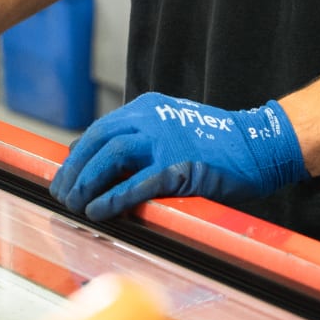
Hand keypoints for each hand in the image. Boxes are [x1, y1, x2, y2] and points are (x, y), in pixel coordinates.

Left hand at [50, 93, 306, 220]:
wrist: (258, 144)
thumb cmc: (216, 142)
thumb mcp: (173, 125)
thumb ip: (142, 138)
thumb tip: (107, 163)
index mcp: (147, 108)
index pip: (100, 130)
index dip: (79, 155)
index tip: (67, 175)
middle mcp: (151, 119)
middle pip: (98, 142)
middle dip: (74, 170)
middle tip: (61, 194)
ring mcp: (165, 142)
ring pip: (111, 158)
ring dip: (86, 183)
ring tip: (74, 204)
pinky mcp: (179, 167)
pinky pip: (137, 183)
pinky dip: (113, 198)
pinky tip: (99, 211)